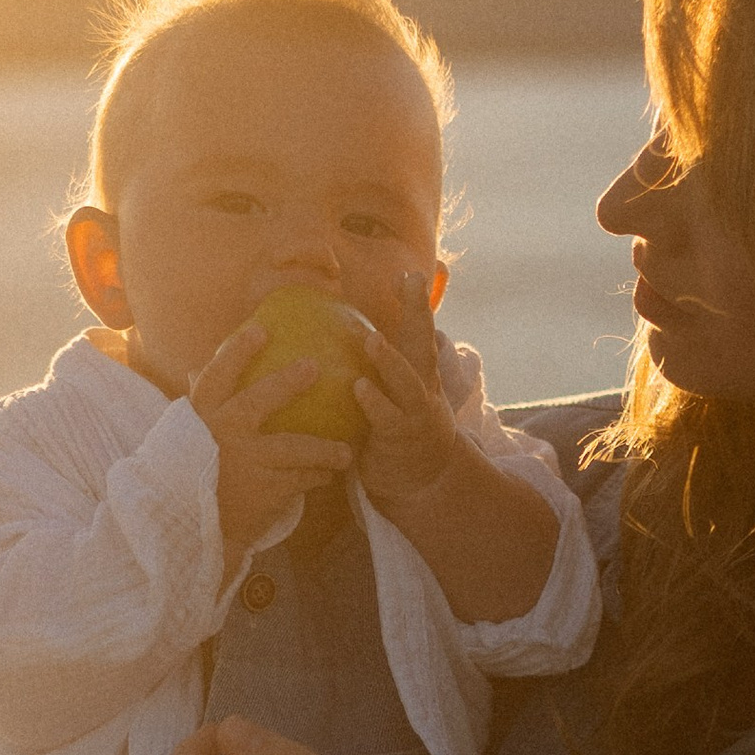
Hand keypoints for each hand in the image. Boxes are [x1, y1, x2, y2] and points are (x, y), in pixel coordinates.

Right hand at [188, 317, 355, 571]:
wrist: (196, 530)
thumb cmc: (194, 476)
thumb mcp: (187, 438)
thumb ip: (200, 406)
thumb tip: (194, 369)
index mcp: (202, 418)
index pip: (216, 377)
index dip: (237, 353)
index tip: (260, 331)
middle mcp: (223, 435)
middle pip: (257, 401)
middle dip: (287, 382)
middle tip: (314, 366)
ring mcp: (245, 462)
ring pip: (295, 447)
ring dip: (325, 448)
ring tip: (347, 452)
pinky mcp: (265, 490)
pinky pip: (302, 478)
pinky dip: (317, 476)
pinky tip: (330, 475)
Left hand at [351, 271, 461, 508]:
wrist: (421, 483)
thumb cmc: (395, 432)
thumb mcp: (391, 397)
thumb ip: (373, 370)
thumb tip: (332, 338)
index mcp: (419, 374)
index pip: (418, 331)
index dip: (416, 302)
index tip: (411, 272)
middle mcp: (423, 388)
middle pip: (423, 343)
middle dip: (419, 311)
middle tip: (411, 279)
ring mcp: (416, 413)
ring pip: (407, 382)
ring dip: (390, 360)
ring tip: (372, 339)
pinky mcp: (400, 439)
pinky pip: (385, 418)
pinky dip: (374, 402)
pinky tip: (357, 387)